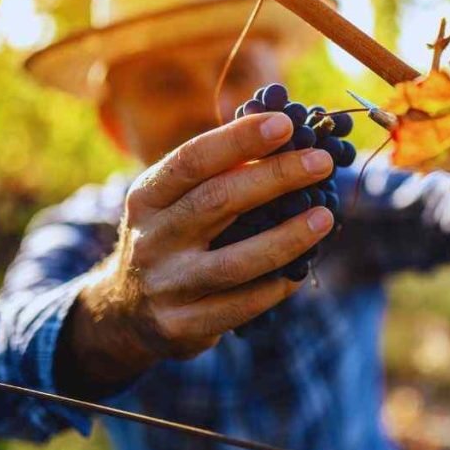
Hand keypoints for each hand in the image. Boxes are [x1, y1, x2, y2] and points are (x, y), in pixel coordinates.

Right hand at [57, 112, 335, 393]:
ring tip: (324, 217)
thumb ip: (217, 173)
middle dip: (276, 177)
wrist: (125, 312)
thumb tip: (286, 136)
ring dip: (287, 238)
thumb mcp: (172, 201)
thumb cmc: (170, 238)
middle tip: (322, 162)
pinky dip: (276, 287)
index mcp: (147, 197)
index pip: (192, 160)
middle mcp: (152, 238)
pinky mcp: (183, 325)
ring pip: (234, 262)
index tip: (286, 125)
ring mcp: (167, 285)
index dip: (239, 140)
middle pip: (217, 202)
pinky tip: (302, 270)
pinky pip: (241, 306)